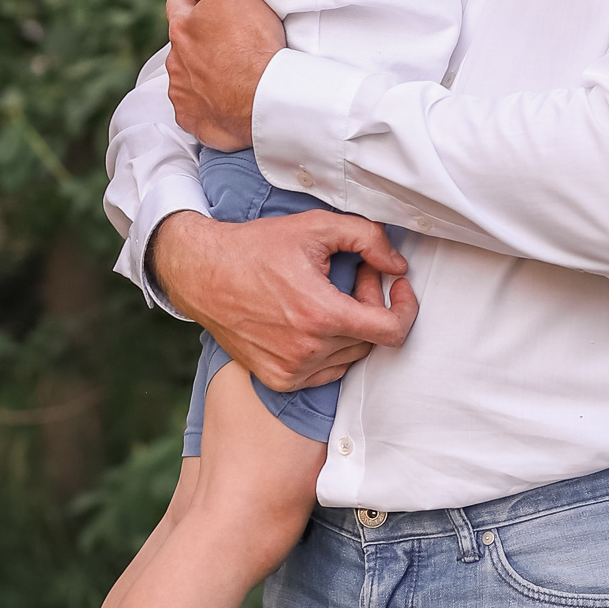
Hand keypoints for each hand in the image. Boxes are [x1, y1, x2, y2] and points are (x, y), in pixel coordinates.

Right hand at [151, 209, 416, 390]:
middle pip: (370, 339)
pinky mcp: (279, 380)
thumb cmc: (256, 248)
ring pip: (349, 356)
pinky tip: (313, 319)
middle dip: (371, 305)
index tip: (399, 286)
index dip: (406, 308)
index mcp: (322, 315)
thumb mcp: (316, 227)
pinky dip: (329, 348)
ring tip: (332, 294)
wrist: (202, 274)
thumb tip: (397, 265)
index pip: (392, 331)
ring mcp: (292, 371)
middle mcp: (308, 350)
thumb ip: (368, 239)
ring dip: (351, 327)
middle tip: (356, 275)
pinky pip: (325, 371)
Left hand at [166, 0, 285, 151]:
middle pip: (183, 42)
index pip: (178, 3)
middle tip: (230, 40)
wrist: (264, 98)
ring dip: (202, 70)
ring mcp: (181, 93)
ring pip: (186, 75)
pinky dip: (205, 102)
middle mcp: (174, 61)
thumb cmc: (253, 44)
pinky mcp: (191, 119)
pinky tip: (225, 99)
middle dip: (200, 37)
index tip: (211, 2)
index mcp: (181, 29)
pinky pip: (193, 108)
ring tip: (231, 72)